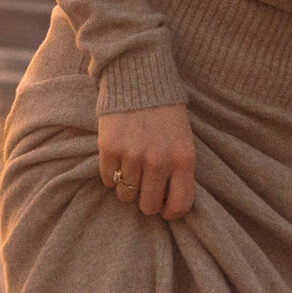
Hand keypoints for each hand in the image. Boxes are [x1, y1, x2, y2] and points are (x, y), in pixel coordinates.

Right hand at [98, 104, 195, 219]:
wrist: (140, 79)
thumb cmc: (166, 114)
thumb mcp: (184, 141)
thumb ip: (180, 171)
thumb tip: (170, 205)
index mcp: (183, 160)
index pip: (179, 205)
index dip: (170, 213)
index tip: (164, 209)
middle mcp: (158, 161)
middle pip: (148, 206)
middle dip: (146, 201)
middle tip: (145, 188)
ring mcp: (132, 156)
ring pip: (126, 195)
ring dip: (127, 187)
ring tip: (131, 169)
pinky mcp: (109, 148)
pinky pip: (107, 180)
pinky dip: (111, 175)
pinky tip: (117, 160)